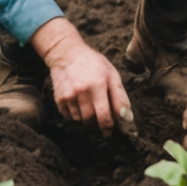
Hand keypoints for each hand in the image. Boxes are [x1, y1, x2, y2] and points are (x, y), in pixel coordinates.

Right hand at [31, 19, 131, 134]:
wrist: (67, 54)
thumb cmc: (94, 64)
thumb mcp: (112, 74)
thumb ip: (120, 96)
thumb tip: (127, 118)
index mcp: (98, 84)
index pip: (104, 116)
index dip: (108, 128)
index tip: (109, 131)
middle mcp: (82, 91)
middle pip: (91, 121)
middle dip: (97, 125)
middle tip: (100, 122)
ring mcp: (69, 95)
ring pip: (79, 120)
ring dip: (86, 119)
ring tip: (88, 107)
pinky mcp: (59, 98)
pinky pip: (68, 116)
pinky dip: (74, 114)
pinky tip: (78, 103)